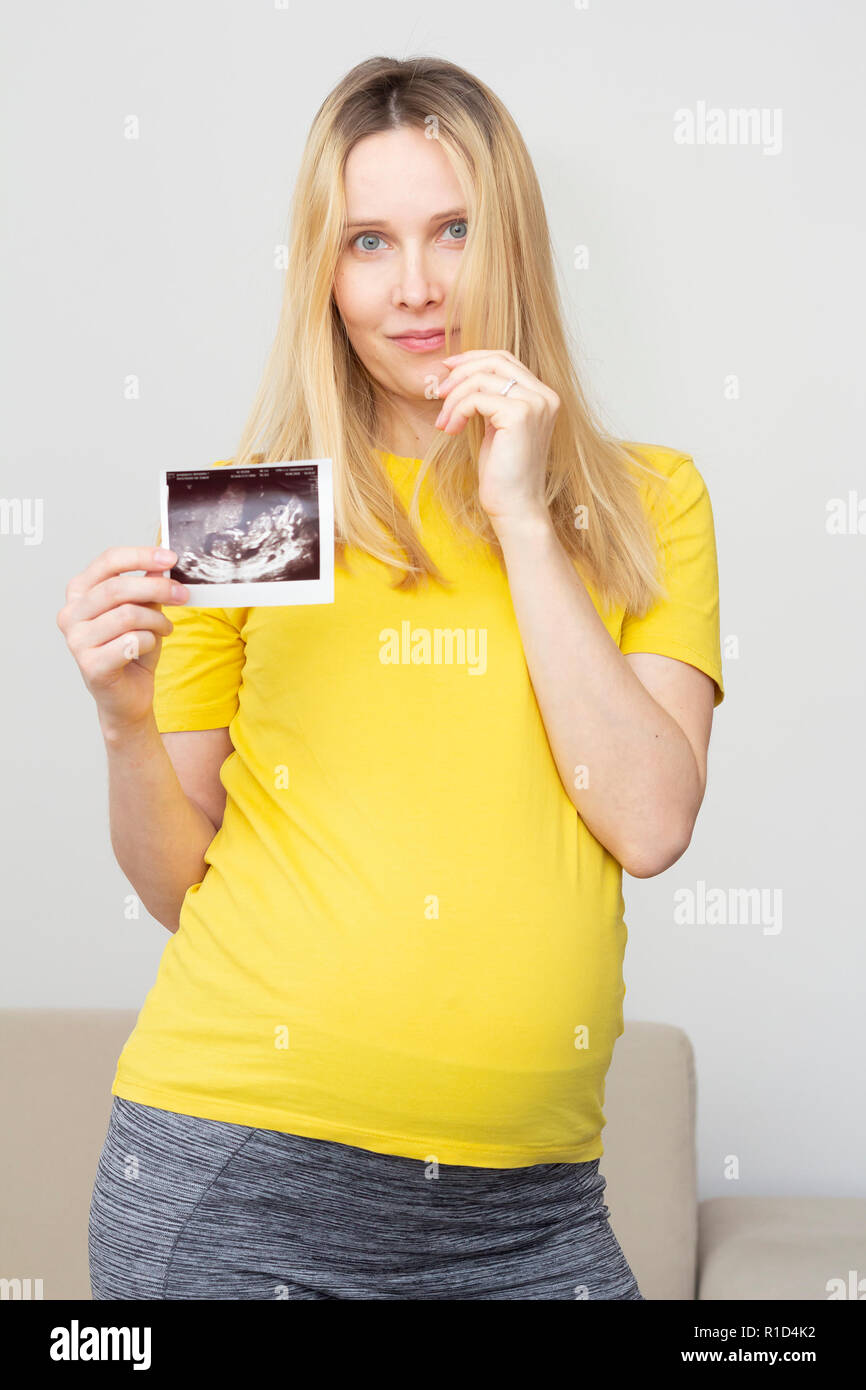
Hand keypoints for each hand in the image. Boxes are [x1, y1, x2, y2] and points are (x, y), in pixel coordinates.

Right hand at [57, 546, 187, 737]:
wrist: (127, 697)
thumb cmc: (132, 649)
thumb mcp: (144, 611)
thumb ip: (149, 587)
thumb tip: (163, 564)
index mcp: (79, 593)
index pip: (107, 561)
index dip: (141, 556)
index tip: (171, 558)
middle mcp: (70, 614)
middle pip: (117, 588)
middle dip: (157, 588)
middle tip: (183, 594)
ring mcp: (76, 641)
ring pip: (128, 615)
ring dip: (157, 621)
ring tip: (165, 628)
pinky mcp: (90, 665)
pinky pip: (132, 641)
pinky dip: (150, 642)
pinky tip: (149, 647)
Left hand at [433, 348, 559, 528]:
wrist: (515, 507)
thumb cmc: (503, 474)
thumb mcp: (496, 428)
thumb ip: (489, 400)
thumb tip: (461, 374)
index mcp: (542, 396)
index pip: (505, 360)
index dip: (473, 359)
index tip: (447, 369)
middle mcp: (544, 396)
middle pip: (495, 361)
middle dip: (461, 373)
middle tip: (438, 392)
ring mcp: (535, 404)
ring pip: (481, 379)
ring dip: (454, 398)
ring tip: (444, 422)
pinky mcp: (519, 415)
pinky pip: (476, 398)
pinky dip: (457, 411)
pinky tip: (451, 430)